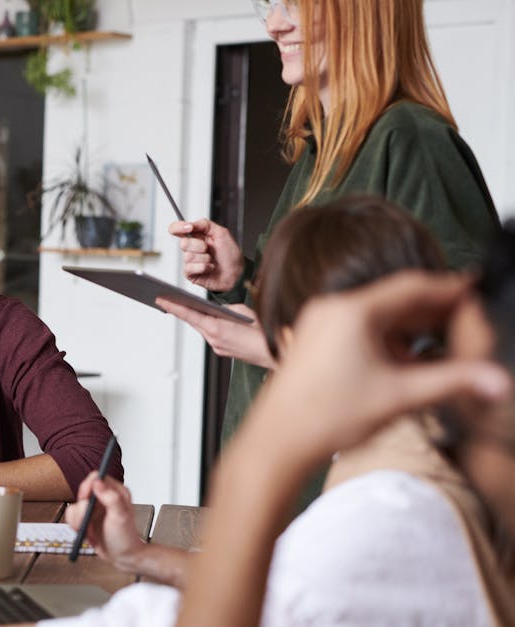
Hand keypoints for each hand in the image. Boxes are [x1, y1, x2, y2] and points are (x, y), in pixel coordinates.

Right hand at [63, 472, 144, 562]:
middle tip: (87, 517)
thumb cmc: (125, 538)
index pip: (96, 477)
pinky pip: (71, 515)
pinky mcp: (86, 518)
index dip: (88, 486)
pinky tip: (86, 532)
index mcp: (116, 492)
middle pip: (83, 490)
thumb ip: (111, 497)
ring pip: (75, 504)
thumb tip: (98, 481)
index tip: (86, 498)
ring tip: (88, 529)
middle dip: (82, 507)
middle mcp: (104, 498)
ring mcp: (94, 508)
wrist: (121, 556)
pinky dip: (74, 524)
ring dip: (78, 519)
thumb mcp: (120, 517)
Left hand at [157, 299, 275, 367]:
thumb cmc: (263, 331)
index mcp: (216, 328)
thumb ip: (226, 309)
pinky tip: (206, 319)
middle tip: (166, 299)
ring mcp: (218, 347)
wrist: (276, 353)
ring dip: (195, 318)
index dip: (173, 306)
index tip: (160, 299)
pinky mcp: (223, 350)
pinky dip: (207, 326)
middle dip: (181, 310)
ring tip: (183, 305)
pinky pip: (211, 335)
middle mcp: (213, 339)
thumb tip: (217, 309)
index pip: (189, 314)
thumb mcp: (243, 311)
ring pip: (202, 328)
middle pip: (193, 321)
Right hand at [169, 219, 243, 292]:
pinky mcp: (190, 273)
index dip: (178, 227)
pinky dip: (203, 267)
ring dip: (204, 258)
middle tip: (209, 249)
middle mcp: (191, 247)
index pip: (177, 229)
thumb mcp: (222, 233)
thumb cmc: (231, 254)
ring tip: (212, 260)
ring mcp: (190, 261)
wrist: (237, 273)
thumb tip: (189, 224)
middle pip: (183, 243)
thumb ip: (204, 224)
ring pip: (188, 256)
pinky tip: (210, 268)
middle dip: (199, 246)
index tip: (189, 228)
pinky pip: (190, 268)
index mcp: (197, 236)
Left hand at [245, 271, 509, 463]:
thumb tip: (496, 380)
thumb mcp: (400, 396)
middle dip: (434, 312)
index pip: (412, 287)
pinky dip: (388, 341)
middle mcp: (332, 310)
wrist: (278, 442)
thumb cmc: (326, 417)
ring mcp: (319, 325)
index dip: (450, 289)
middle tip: (469, 321)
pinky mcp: (315, 342)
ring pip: (378, 317)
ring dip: (411, 329)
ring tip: (446, 342)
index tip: (475, 291)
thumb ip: (453, 382)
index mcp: (351, 311)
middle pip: (395, 300)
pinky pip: (360, 330)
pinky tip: (409, 361)